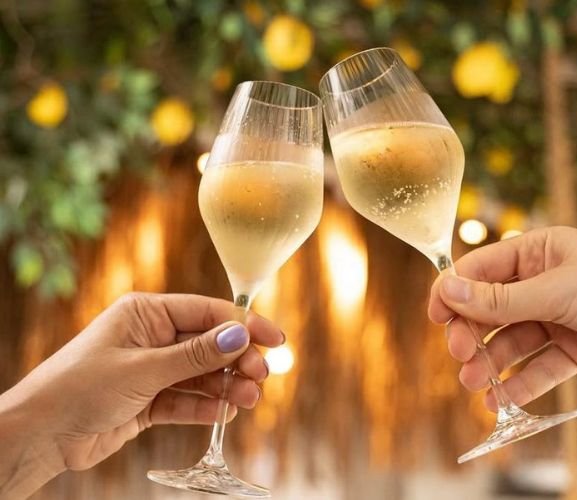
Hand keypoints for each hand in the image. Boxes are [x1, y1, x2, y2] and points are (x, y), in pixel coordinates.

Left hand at [0, 293, 282, 497]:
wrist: (40, 436)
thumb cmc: (80, 388)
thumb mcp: (143, 368)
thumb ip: (196, 354)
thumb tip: (241, 334)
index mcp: (147, 314)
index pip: (207, 312)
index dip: (244, 324)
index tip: (275, 338)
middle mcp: (153, 338)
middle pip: (210, 344)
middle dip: (238, 359)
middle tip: (261, 376)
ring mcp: (153, 370)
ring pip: (203, 374)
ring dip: (228, 386)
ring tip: (250, 400)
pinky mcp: (150, 400)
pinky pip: (188, 400)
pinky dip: (207, 407)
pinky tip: (226, 412)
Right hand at [428, 226, 576, 410]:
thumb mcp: (555, 290)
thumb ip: (498, 298)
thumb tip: (447, 290)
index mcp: (534, 254)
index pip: (479, 270)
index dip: (453, 293)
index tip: (435, 319)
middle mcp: (541, 283)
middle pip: (490, 311)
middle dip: (472, 335)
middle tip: (460, 357)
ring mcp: (557, 316)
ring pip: (512, 342)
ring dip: (492, 364)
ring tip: (476, 386)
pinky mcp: (575, 347)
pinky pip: (540, 366)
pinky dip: (522, 383)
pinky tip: (504, 400)